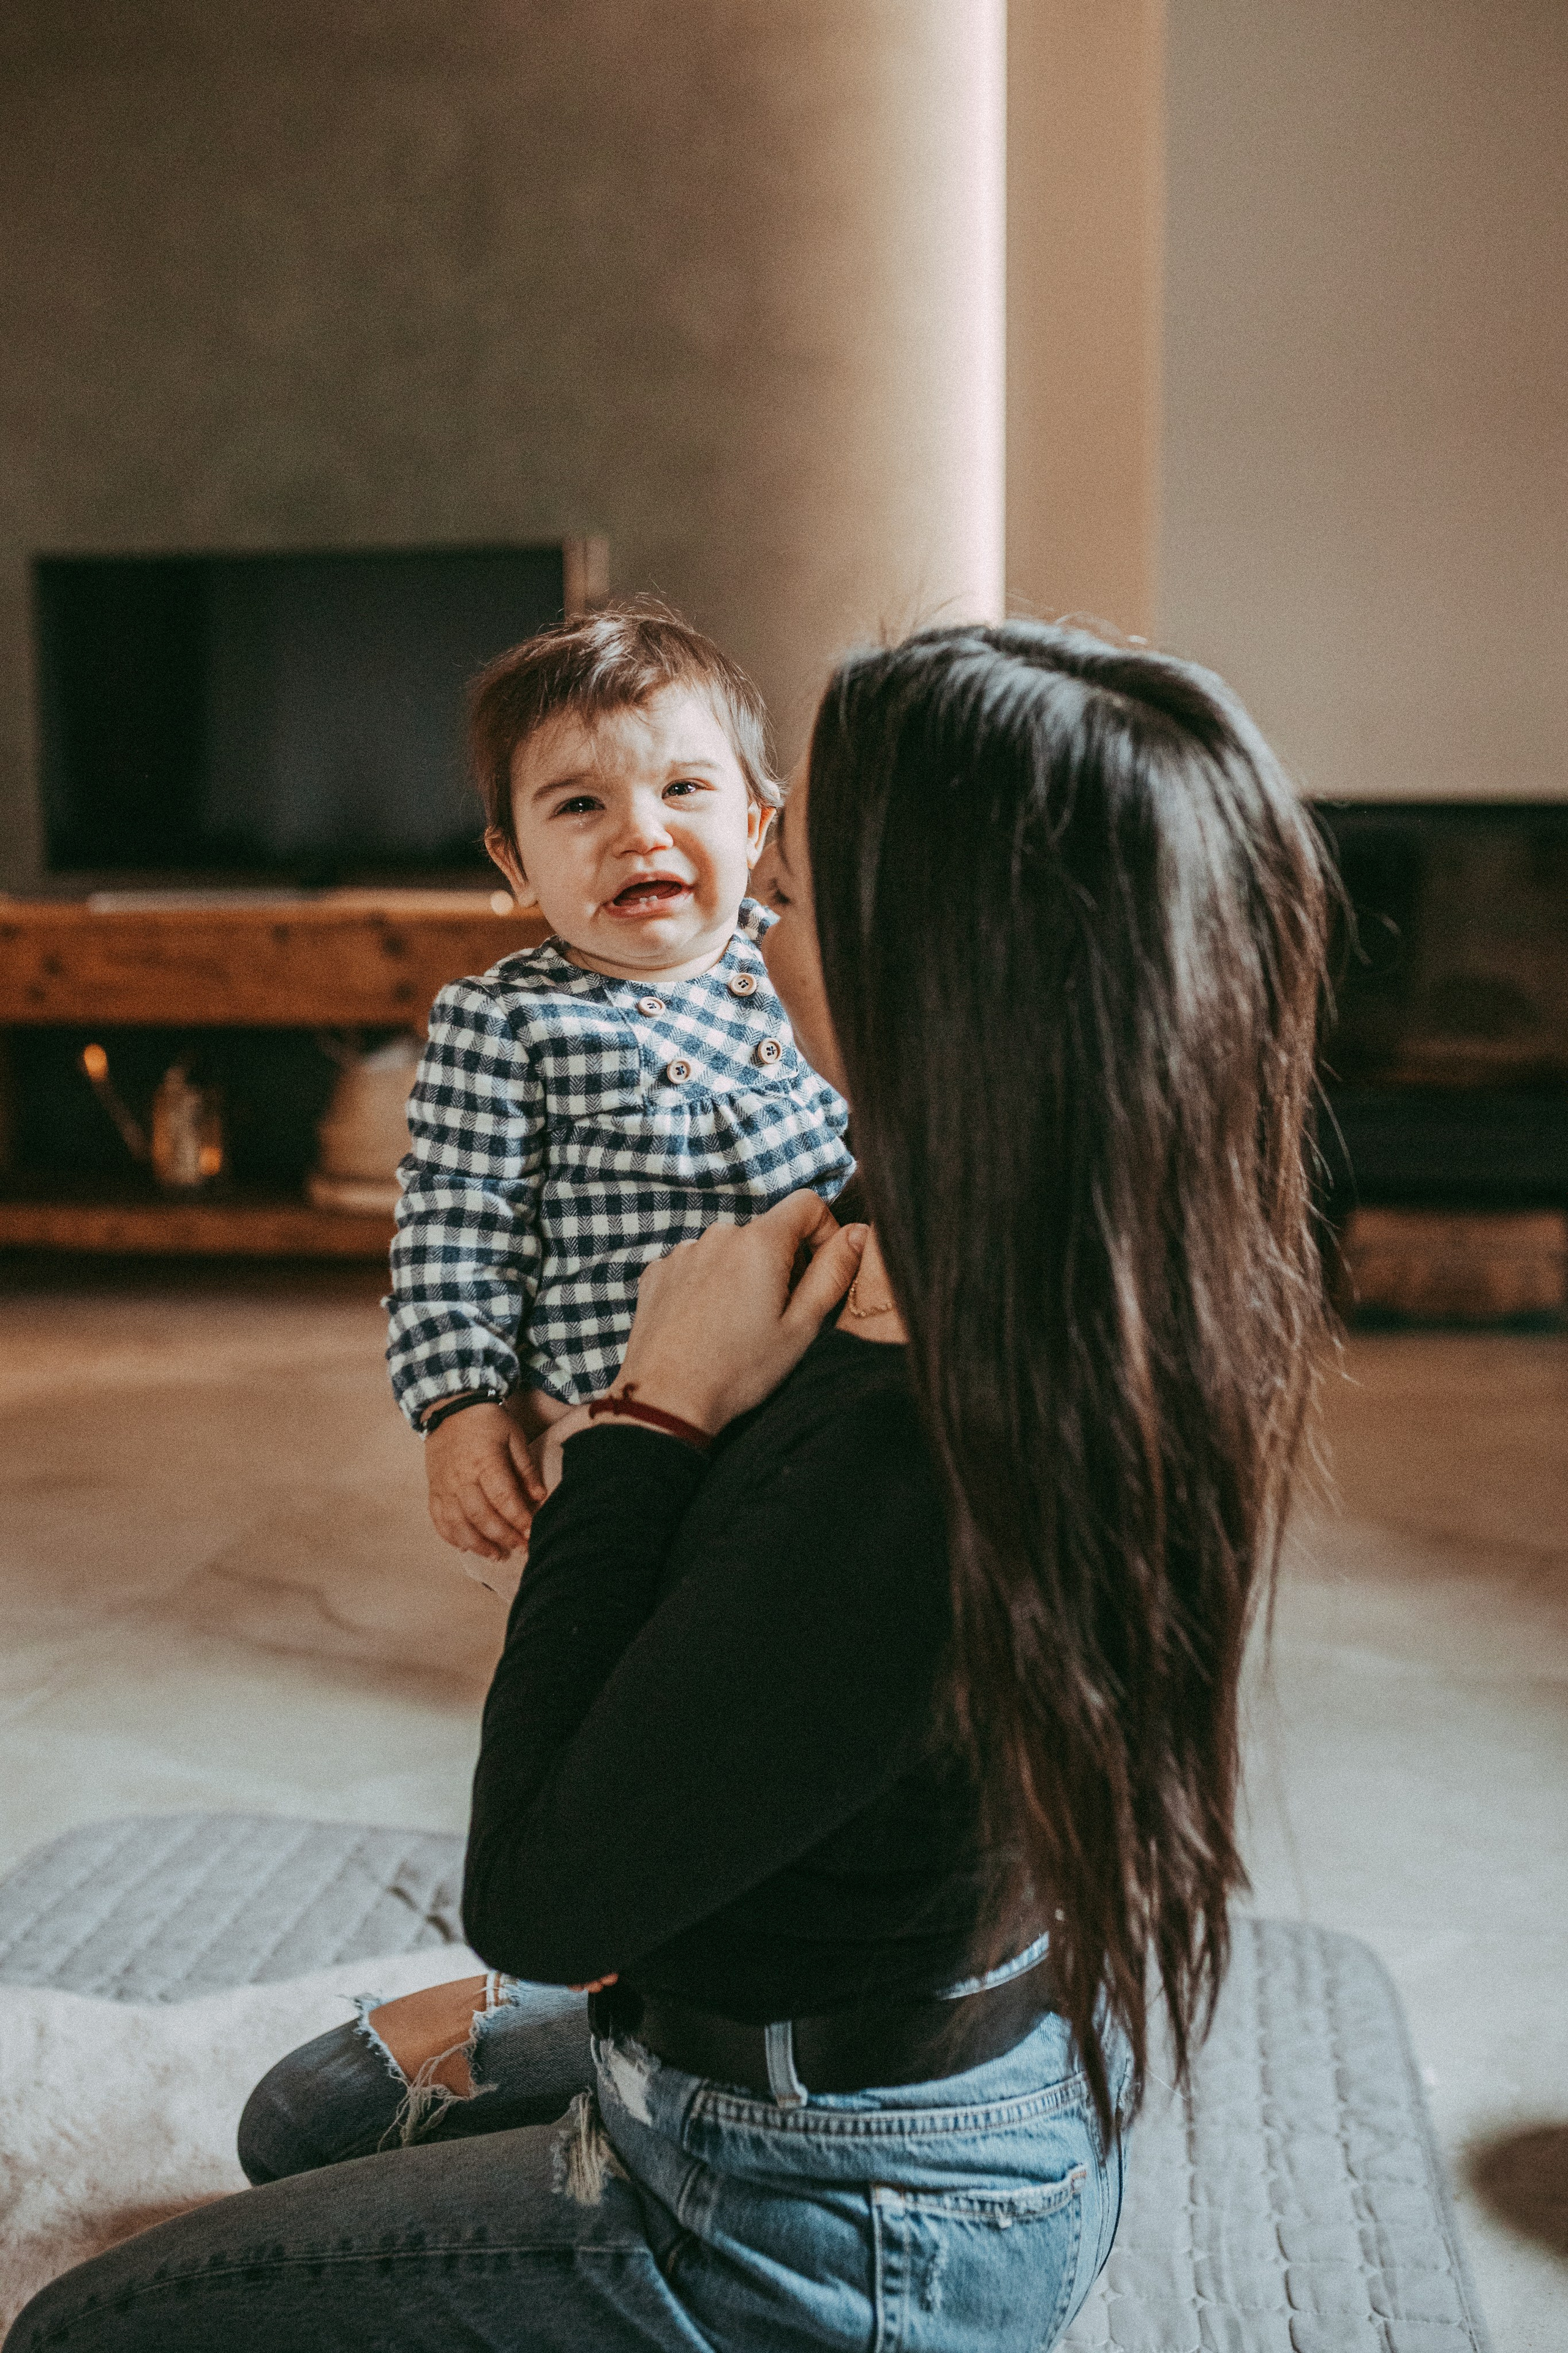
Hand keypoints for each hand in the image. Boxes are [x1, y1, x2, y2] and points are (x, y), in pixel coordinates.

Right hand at [424, 1402, 545, 1561]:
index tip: (532, 1533)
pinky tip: (465, 1547)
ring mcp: (444, 1485)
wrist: (451, 1406)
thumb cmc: (487, 1421)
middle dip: (503, 1536)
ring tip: (496, 1555)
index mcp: (484, 1462)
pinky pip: (438, 1519)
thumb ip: (525, 1468)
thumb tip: (540, 1496)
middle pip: (481, 1516)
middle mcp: (461, 1477)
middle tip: (520, 1548)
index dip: (518, 1519)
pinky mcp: (434, 1489)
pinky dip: (451, 1537)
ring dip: (477, 1544)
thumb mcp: (514, 1436)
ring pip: (458, 1523)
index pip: (503, 1498)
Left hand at [602, 1193, 867, 1439]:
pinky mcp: (658, 1272)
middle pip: (768, 1231)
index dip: (825, 1231)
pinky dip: (709, 1285)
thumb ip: (834, 1272)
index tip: (820, 1271)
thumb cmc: (739, 1370)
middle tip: (776, 1315)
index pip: (807, 1204)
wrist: (665, 1401)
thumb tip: (859, 1232)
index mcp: (759, 1242)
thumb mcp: (802, 1327)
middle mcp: (718, 1235)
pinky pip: (697, 1265)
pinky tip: (706, 1324)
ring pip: (732, 1250)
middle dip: (782, 1263)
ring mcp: (683, 1252)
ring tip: (737, 1326)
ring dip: (743, 1275)